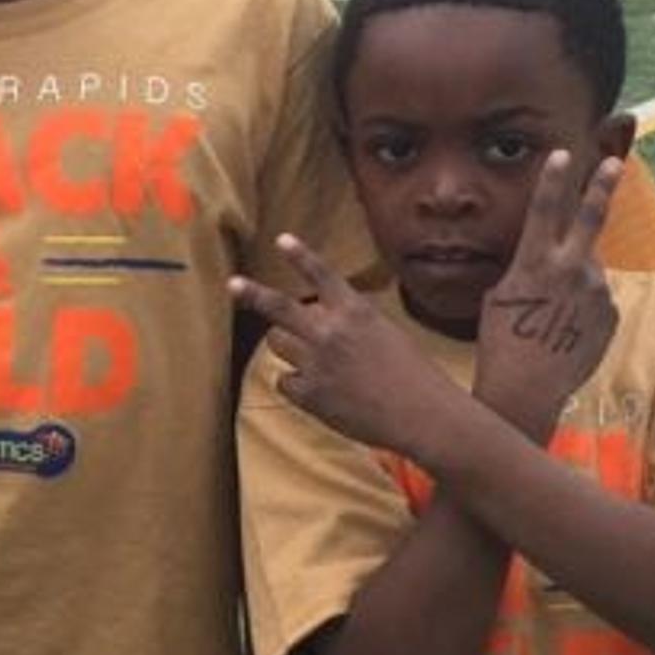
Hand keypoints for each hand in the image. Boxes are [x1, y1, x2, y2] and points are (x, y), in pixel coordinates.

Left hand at [229, 236, 463, 456]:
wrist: (422, 416)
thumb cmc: (414, 377)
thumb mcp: (387, 336)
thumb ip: (352, 325)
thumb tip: (324, 324)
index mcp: (356, 312)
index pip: (322, 275)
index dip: (300, 256)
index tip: (281, 239)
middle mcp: (331, 332)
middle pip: (278, 307)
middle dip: (252, 294)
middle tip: (232, 284)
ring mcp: (316, 363)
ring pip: (277, 342)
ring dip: (287, 345)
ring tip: (310, 356)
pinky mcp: (309, 394)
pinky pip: (285, 381)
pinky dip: (297, 384)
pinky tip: (321, 391)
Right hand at [470, 147, 621, 430]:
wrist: (528, 389)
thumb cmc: (502, 343)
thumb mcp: (500, 297)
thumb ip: (528, 270)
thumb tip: (547, 259)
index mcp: (536, 262)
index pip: (545, 209)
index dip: (554, 179)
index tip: (563, 153)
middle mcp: (571, 271)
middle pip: (591, 218)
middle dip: (602, 186)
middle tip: (615, 162)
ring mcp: (595, 292)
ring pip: (587, 269)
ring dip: (573, 279)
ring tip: (550, 313)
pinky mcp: (609, 314)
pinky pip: (596, 299)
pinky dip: (581, 307)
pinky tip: (563, 329)